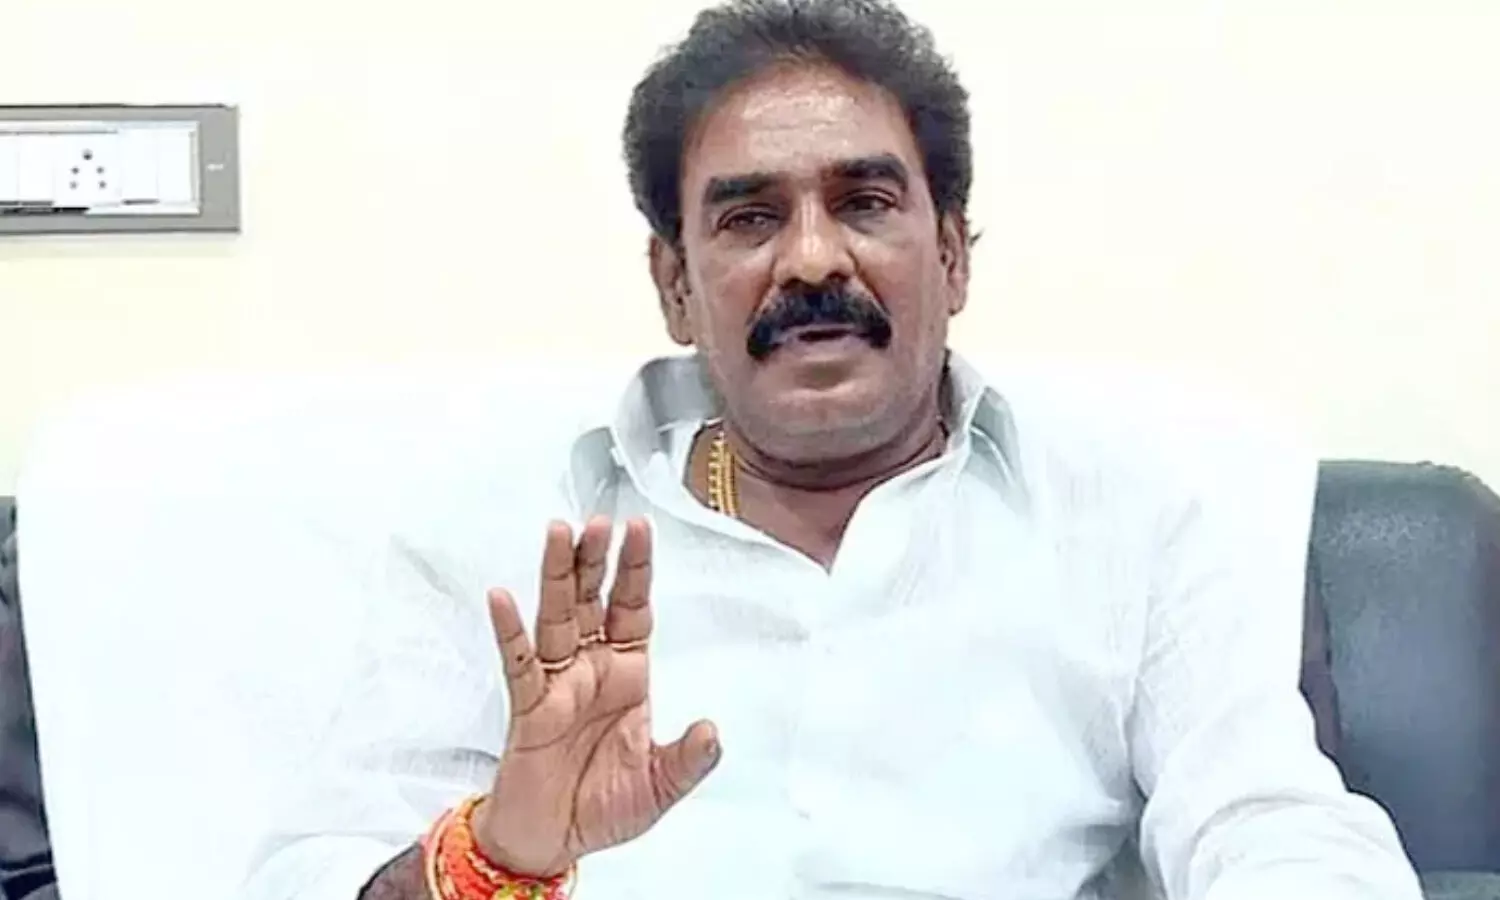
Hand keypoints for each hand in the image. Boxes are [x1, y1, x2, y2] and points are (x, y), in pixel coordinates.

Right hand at [473, 516, 719, 876]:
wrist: (553, 843)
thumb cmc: (602, 807)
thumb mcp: (661, 785)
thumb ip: (689, 759)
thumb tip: (712, 731)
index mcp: (627, 673)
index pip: (633, 607)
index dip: (637, 570)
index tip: (639, 527)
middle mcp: (591, 667)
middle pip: (593, 599)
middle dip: (597, 559)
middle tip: (599, 519)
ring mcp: (557, 682)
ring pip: (556, 616)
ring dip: (557, 575)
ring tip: (558, 533)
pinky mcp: (528, 706)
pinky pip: (518, 662)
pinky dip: (509, 630)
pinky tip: (503, 597)